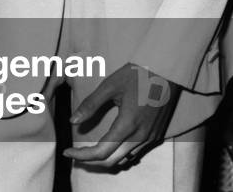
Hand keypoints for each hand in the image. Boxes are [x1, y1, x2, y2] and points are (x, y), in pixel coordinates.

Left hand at [64, 63, 180, 167]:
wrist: (165, 71)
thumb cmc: (135, 75)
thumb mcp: (109, 86)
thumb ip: (91, 105)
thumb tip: (72, 121)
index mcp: (127, 124)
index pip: (101, 151)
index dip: (82, 155)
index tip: (67, 152)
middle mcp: (140, 137)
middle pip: (112, 161)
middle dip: (91, 161)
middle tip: (75, 153)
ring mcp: (150, 138)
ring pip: (124, 159)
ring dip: (105, 158)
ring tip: (88, 150)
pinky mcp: (156, 136)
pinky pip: (135, 153)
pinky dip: (119, 153)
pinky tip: (109, 144)